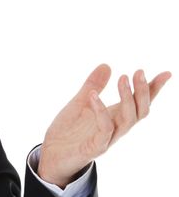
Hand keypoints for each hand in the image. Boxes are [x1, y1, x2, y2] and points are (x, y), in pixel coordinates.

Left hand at [38, 64, 170, 187]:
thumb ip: (93, 85)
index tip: (166, 73)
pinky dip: (101, 111)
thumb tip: (106, 65)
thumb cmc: (68, 130)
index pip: (139, 102)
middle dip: (143, 91)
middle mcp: (116, 127)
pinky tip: (94, 95)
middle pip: (140, 111)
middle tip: (138, 71)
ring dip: (128, 98)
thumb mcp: (80, 102)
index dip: (153, 89)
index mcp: (115, 116)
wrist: (52, 153)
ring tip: (122, 78)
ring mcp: (108, 138)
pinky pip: (104, 129)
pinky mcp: (95, 147)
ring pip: (128, 120)